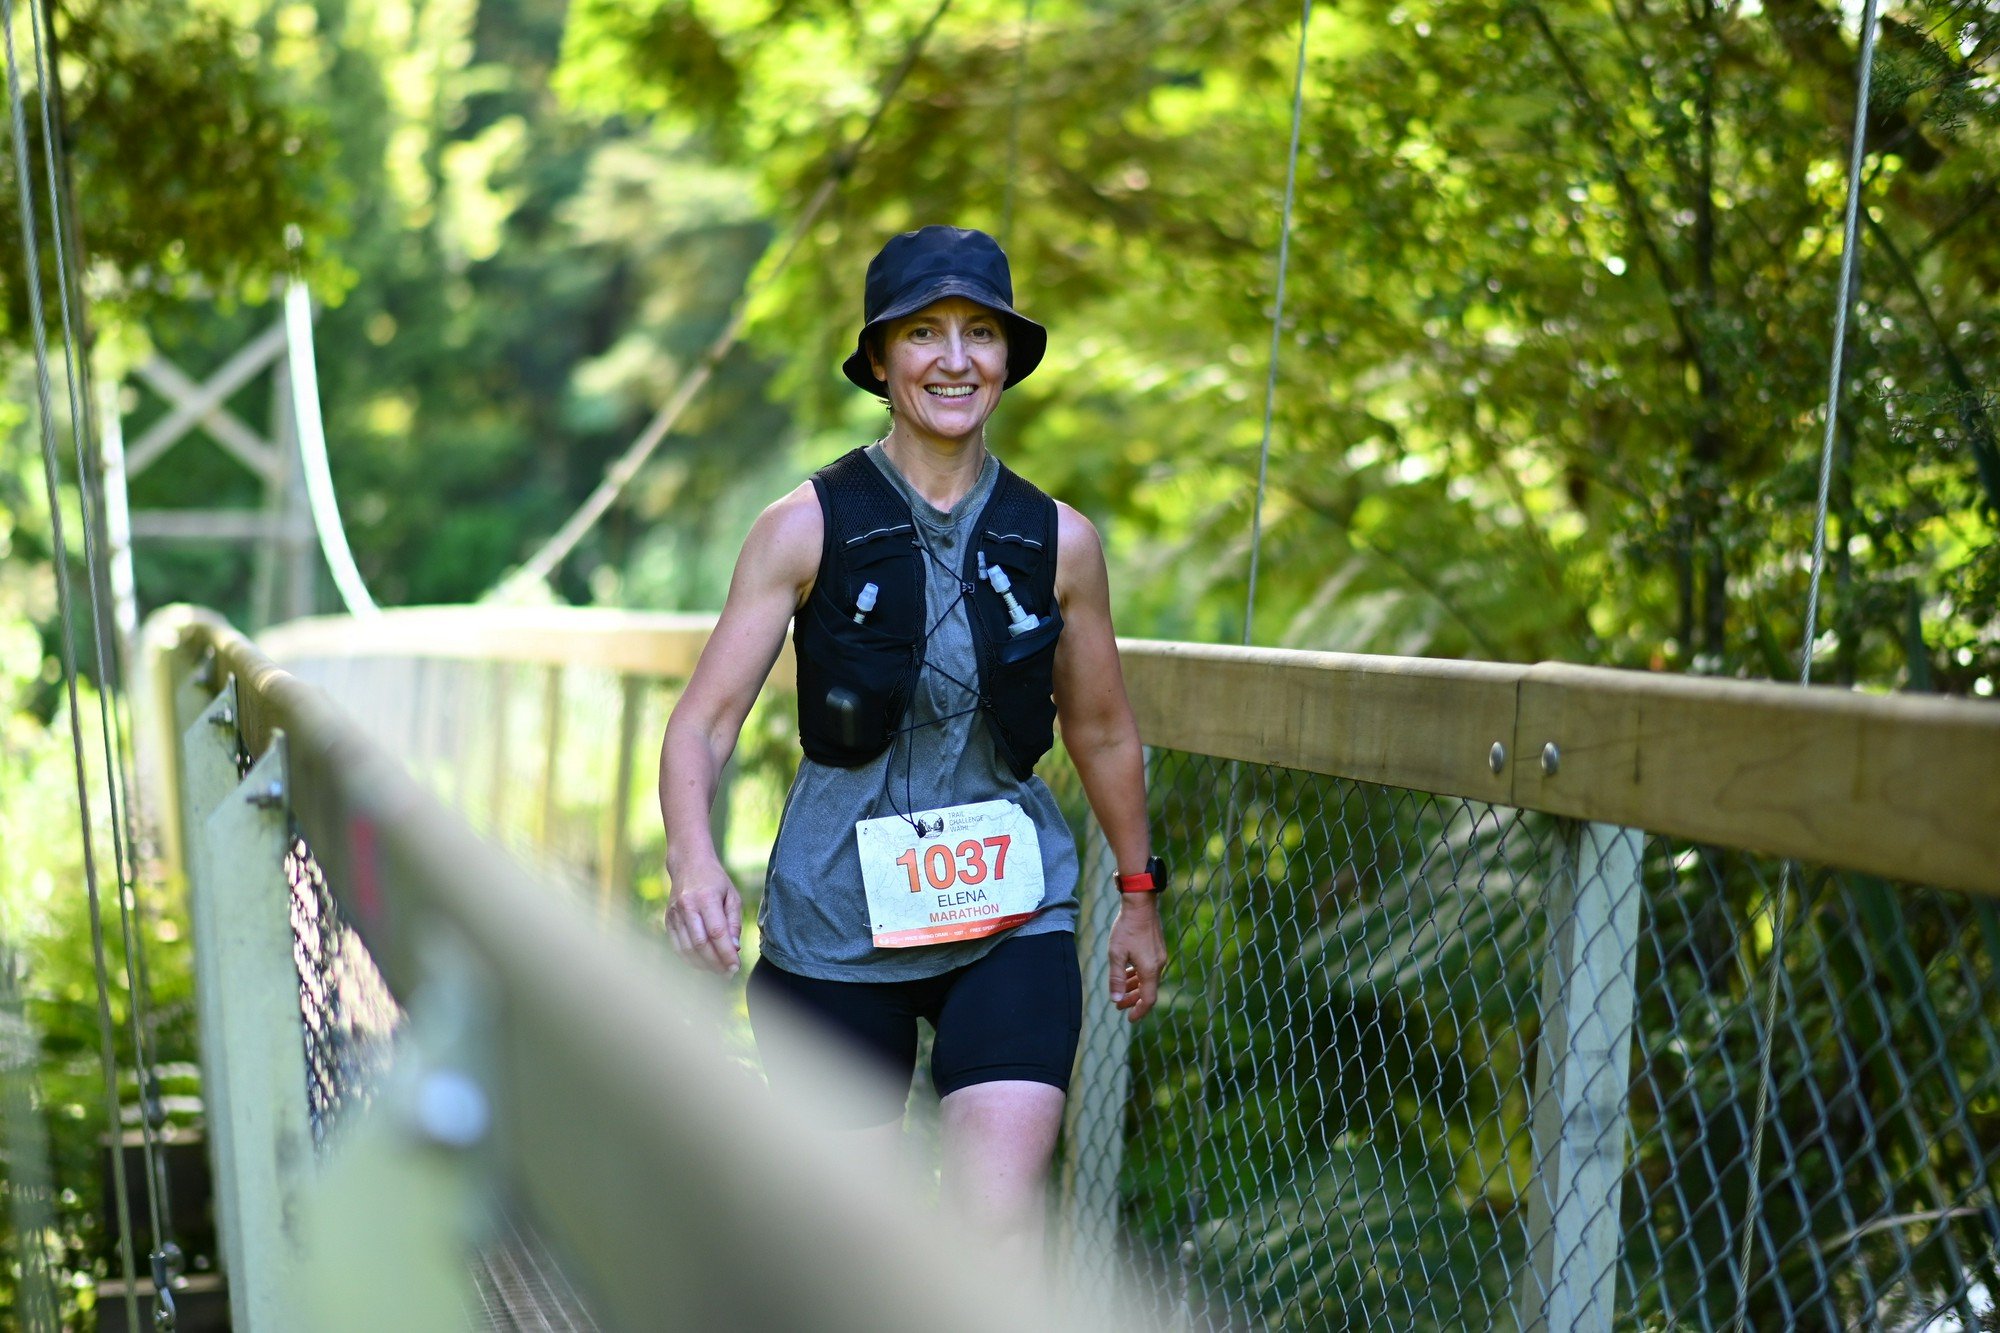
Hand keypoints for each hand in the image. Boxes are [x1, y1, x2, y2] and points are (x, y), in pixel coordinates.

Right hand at [664, 861, 742, 975]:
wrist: (688, 864)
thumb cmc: (715, 881)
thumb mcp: (732, 896)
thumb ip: (734, 923)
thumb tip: (734, 949)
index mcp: (706, 897)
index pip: (717, 933)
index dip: (726, 953)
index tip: (736, 966)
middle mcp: (687, 906)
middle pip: (701, 944)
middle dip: (716, 963)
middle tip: (728, 973)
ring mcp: (674, 914)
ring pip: (687, 948)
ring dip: (704, 965)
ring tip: (718, 971)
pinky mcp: (668, 920)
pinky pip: (677, 946)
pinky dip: (690, 959)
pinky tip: (703, 964)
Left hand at [1107, 894, 1166, 1021]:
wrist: (1140, 904)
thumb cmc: (1126, 928)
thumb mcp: (1116, 955)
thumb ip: (1116, 979)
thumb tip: (1116, 1000)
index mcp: (1150, 969)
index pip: (1149, 999)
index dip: (1139, 1011)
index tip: (1129, 1018)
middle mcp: (1159, 965)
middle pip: (1148, 990)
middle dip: (1133, 1000)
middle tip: (1118, 1005)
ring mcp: (1159, 956)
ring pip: (1148, 979)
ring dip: (1135, 987)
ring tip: (1121, 992)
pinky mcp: (1157, 949)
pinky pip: (1149, 969)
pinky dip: (1138, 975)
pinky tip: (1127, 973)